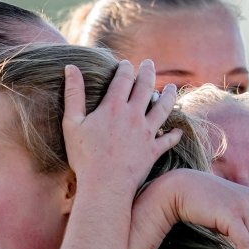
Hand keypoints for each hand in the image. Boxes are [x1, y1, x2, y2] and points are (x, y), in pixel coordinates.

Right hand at [63, 60, 181, 199]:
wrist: (105, 186)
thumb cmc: (84, 157)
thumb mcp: (72, 123)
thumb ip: (73, 94)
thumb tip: (70, 67)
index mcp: (114, 106)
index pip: (123, 79)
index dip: (125, 68)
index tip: (126, 63)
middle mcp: (134, 115)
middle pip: (146, 87)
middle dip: (148, 72)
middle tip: (150, 64)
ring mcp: (147, 133)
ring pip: (164, 108)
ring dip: (169, 96)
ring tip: (172, 88)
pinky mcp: (154, 150)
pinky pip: (169, 139)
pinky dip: (175, 134)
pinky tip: (178, 130)